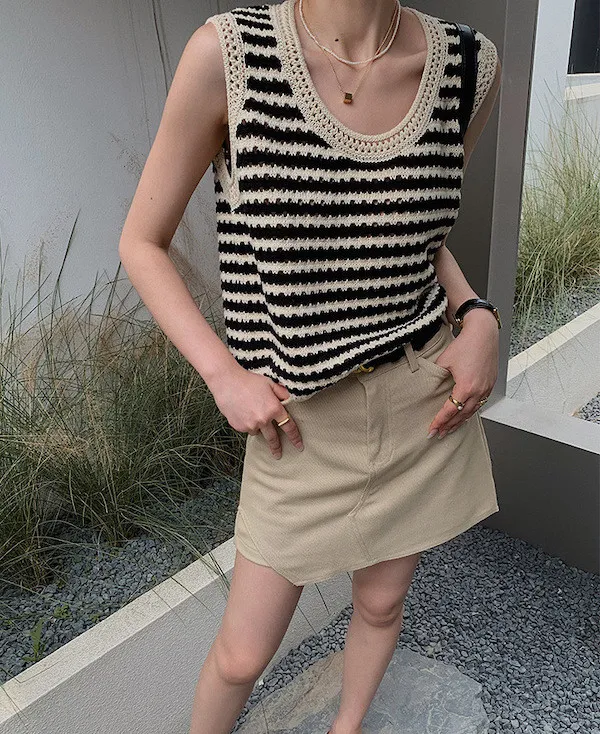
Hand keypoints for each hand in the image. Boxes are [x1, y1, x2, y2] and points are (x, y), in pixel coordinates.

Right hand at [206, 364, 303, 458]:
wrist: (226, 382)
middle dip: (277, 448)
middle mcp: (263, 420)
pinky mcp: (239, 427)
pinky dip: (247, 423)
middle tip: (278, 455)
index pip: (289, 427)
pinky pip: (246, 428)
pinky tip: (243, 411)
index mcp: (274, 409)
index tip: (299, 446)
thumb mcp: (270, 384)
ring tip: (252, 412)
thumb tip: (291, 399)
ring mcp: (250, 425)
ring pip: (258, 431)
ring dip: (258, 427)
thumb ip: (282, 393)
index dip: (295, 438)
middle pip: (273, 439)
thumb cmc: (249, 380)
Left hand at [427, 310, 498, 438]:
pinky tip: (464, 415)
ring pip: (472, 411)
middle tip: (438, 434)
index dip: (440, 422)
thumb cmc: (465, 344)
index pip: (450, 411)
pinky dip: (470, 411)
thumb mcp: (444, 361)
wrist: (483, 333)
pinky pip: (480, 403)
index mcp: (466, 387)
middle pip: (462, 415)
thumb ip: (436, 377)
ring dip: (460, 421)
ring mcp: (486, 388)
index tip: (432, 430)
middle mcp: (479, 391)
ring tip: (450, 429)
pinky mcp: (490, 384)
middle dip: (449, 426)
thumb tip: (429, 386)